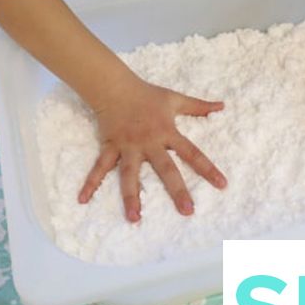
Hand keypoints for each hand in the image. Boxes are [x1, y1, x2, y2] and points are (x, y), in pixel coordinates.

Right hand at [79, 66, 226, 219]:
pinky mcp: (110, 147)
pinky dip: (90, 183)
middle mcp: (149, 143)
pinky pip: (100, 168)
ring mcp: (128, 147)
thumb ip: (199, 106)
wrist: (115, 86)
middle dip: (177, 190)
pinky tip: (82, 200)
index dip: (207, 168)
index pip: (192, 153)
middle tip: (188, 211)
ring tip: (134, 218)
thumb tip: (221, 106)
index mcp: (168, 133)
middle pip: (165, 170)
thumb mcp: (175, 99)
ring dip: (131, 197)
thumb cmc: (147, 95)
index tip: (222, 185)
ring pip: (130, 175)